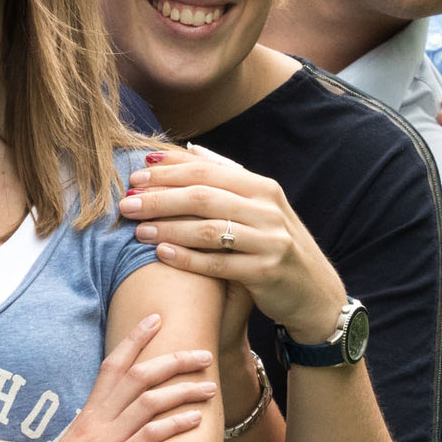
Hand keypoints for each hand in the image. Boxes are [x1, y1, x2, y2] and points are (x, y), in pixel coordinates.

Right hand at [58, 313, 217, 441]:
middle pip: (140, 376)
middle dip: (173, 361)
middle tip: (202, 354)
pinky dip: (174, 425)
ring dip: (183, 391)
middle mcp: (101, 418)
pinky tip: (196, 419)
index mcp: (91, 408)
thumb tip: (132, 404)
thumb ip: (103, 420)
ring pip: (150, 402)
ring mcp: (111, 438)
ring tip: (209, 387)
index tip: (155, 319)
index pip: (113, 364)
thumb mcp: (80, 439)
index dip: (134, 339)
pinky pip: (150, 436)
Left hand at [118, 145, 348, 341]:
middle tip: (126, 203)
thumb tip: (190, 149)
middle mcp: (268, 210)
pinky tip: (161, 254)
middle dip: (159, 198)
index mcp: (263, 188)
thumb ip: (227, 177)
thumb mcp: (261, 206)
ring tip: (136, 230)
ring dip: (168, 227)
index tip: (136, 175)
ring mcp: (269, 241)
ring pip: (208, 229)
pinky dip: (187, 258)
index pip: (207, 172)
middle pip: (203, 197)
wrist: (315, 293)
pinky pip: (218, 263)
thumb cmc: (277, 246)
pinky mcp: (266, 272)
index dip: (169, 172)